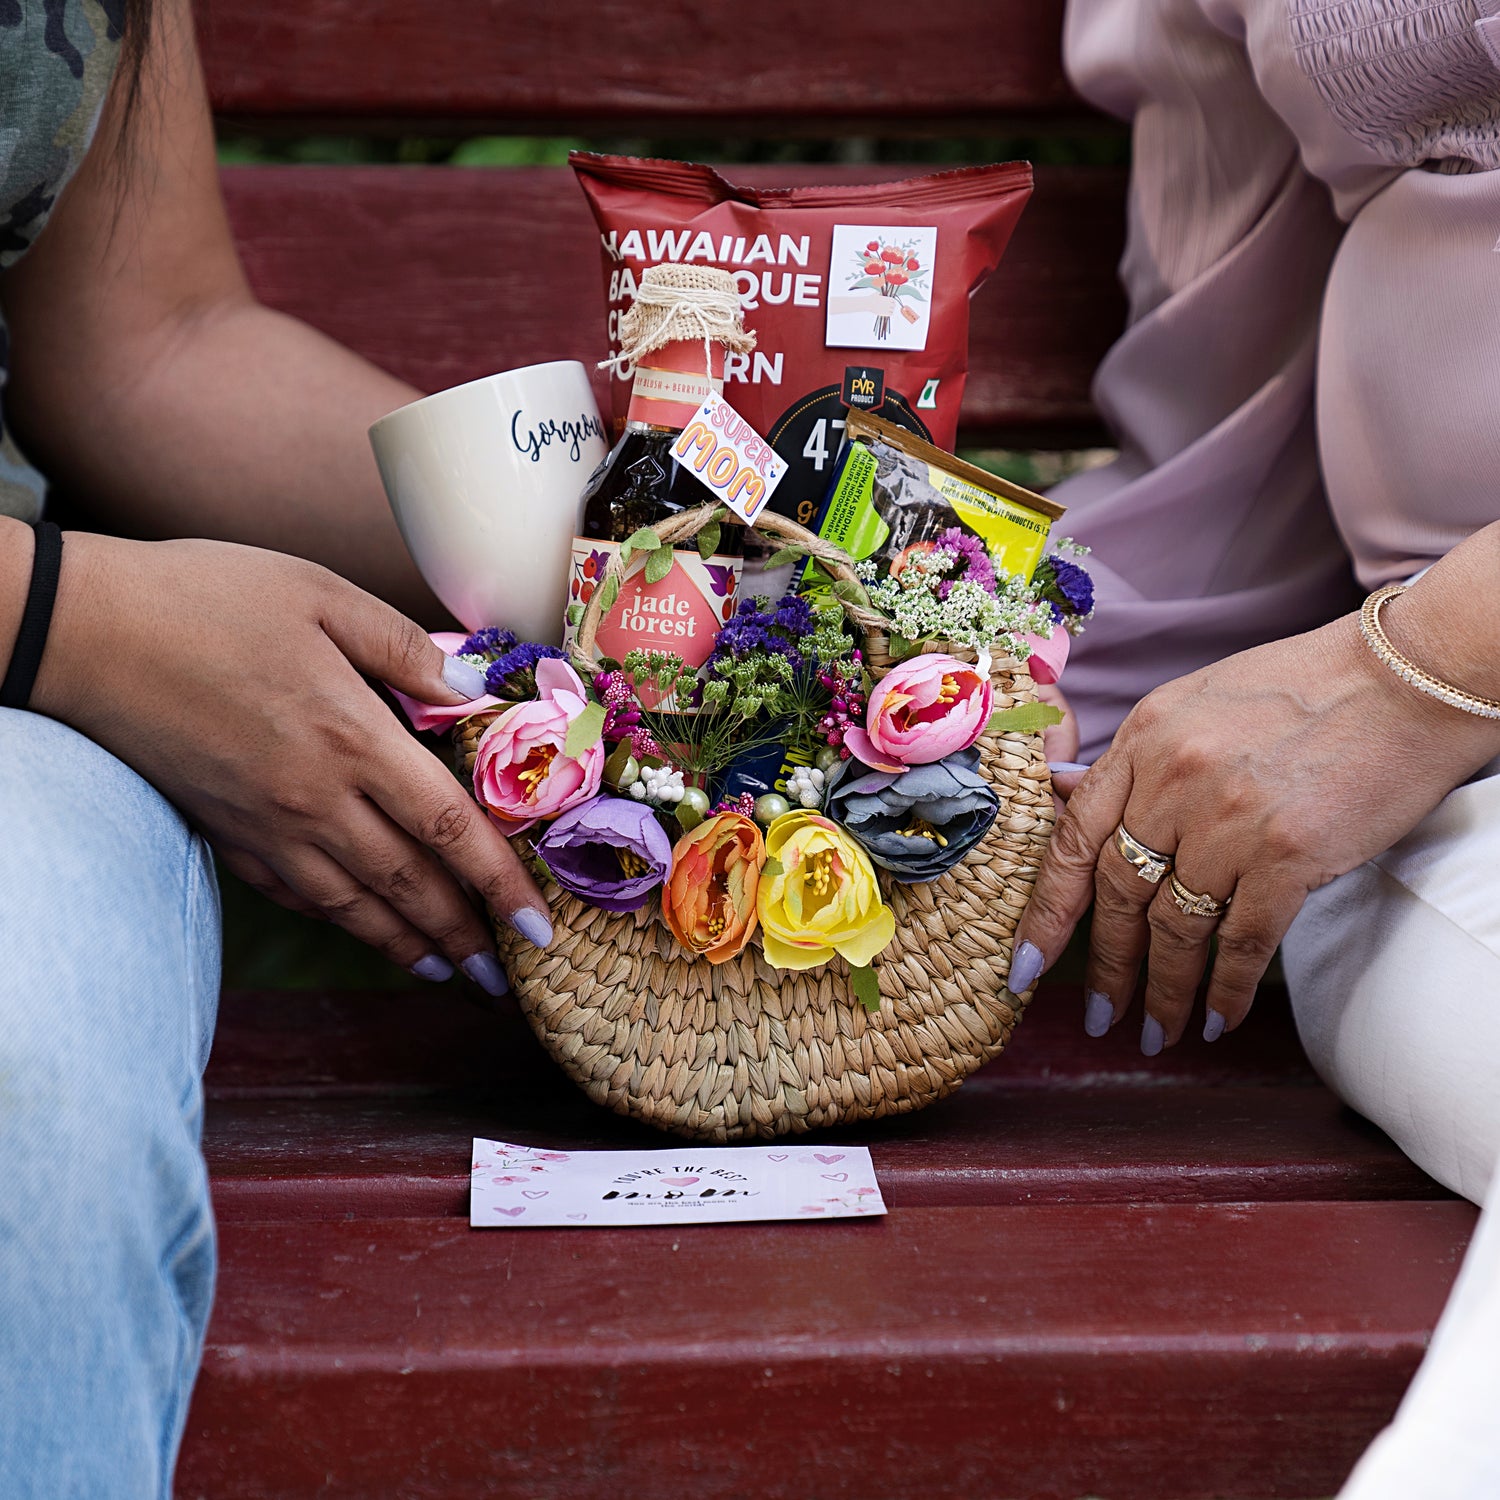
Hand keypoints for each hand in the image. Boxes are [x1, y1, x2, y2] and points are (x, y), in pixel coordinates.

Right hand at [34, 533, 550, 990]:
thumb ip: (405, 648)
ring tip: (452, 973)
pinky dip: (342, 922)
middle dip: (466, 936)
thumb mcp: (321, 594)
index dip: (501, 884)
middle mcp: (315, 798)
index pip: (449, 828)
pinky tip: (366, 931)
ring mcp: (266, 825)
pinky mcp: (226, 832)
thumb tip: (473, 689)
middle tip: (506, 977)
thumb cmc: (206, 598)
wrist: (82, 633)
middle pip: (410, 884)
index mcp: (353, 738)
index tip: (539, 927)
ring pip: (355, 905)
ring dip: (409, 946)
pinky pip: (296, 895)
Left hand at [1009, 604, 1499, 1050]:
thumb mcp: (1194, 702)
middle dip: (1105, 965)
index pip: (1072, 838)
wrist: (1405, 678)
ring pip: (1176, 926)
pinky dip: (1225, 987)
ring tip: (1157, 1031)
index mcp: (1143, 738)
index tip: (1025, 966)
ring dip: (1164, 990)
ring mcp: (1229, 819)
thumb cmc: (1303, 687)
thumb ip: (1134, 758)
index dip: (1045, 911)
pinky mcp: (1289, 853)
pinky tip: (1217, 1018)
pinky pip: (1242, 940)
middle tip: (1098, 1016)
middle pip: (1119, 892)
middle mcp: (1174, 779)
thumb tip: (1065, 793)